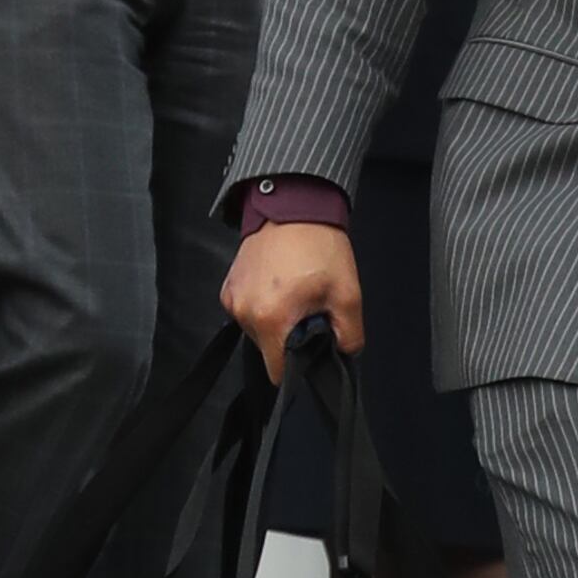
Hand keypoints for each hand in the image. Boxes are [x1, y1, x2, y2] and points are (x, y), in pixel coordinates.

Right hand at [224, 217, 362, 371]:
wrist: (293, 205)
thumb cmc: (318, 246)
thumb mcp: (347, 294)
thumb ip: (349, 335)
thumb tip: (344, 353)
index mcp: (270, 320)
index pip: (277, 372)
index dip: (297, 369)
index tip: (310, 351)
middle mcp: (244, 313)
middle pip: (268, 349)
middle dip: (289, 338)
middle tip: (309, 310)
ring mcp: (232, 299)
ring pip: (258, 330)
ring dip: (276, 321)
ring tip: (294, 293)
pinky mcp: (229, 286)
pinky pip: (248, 311)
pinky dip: (264, 305)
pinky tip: (280, 285)